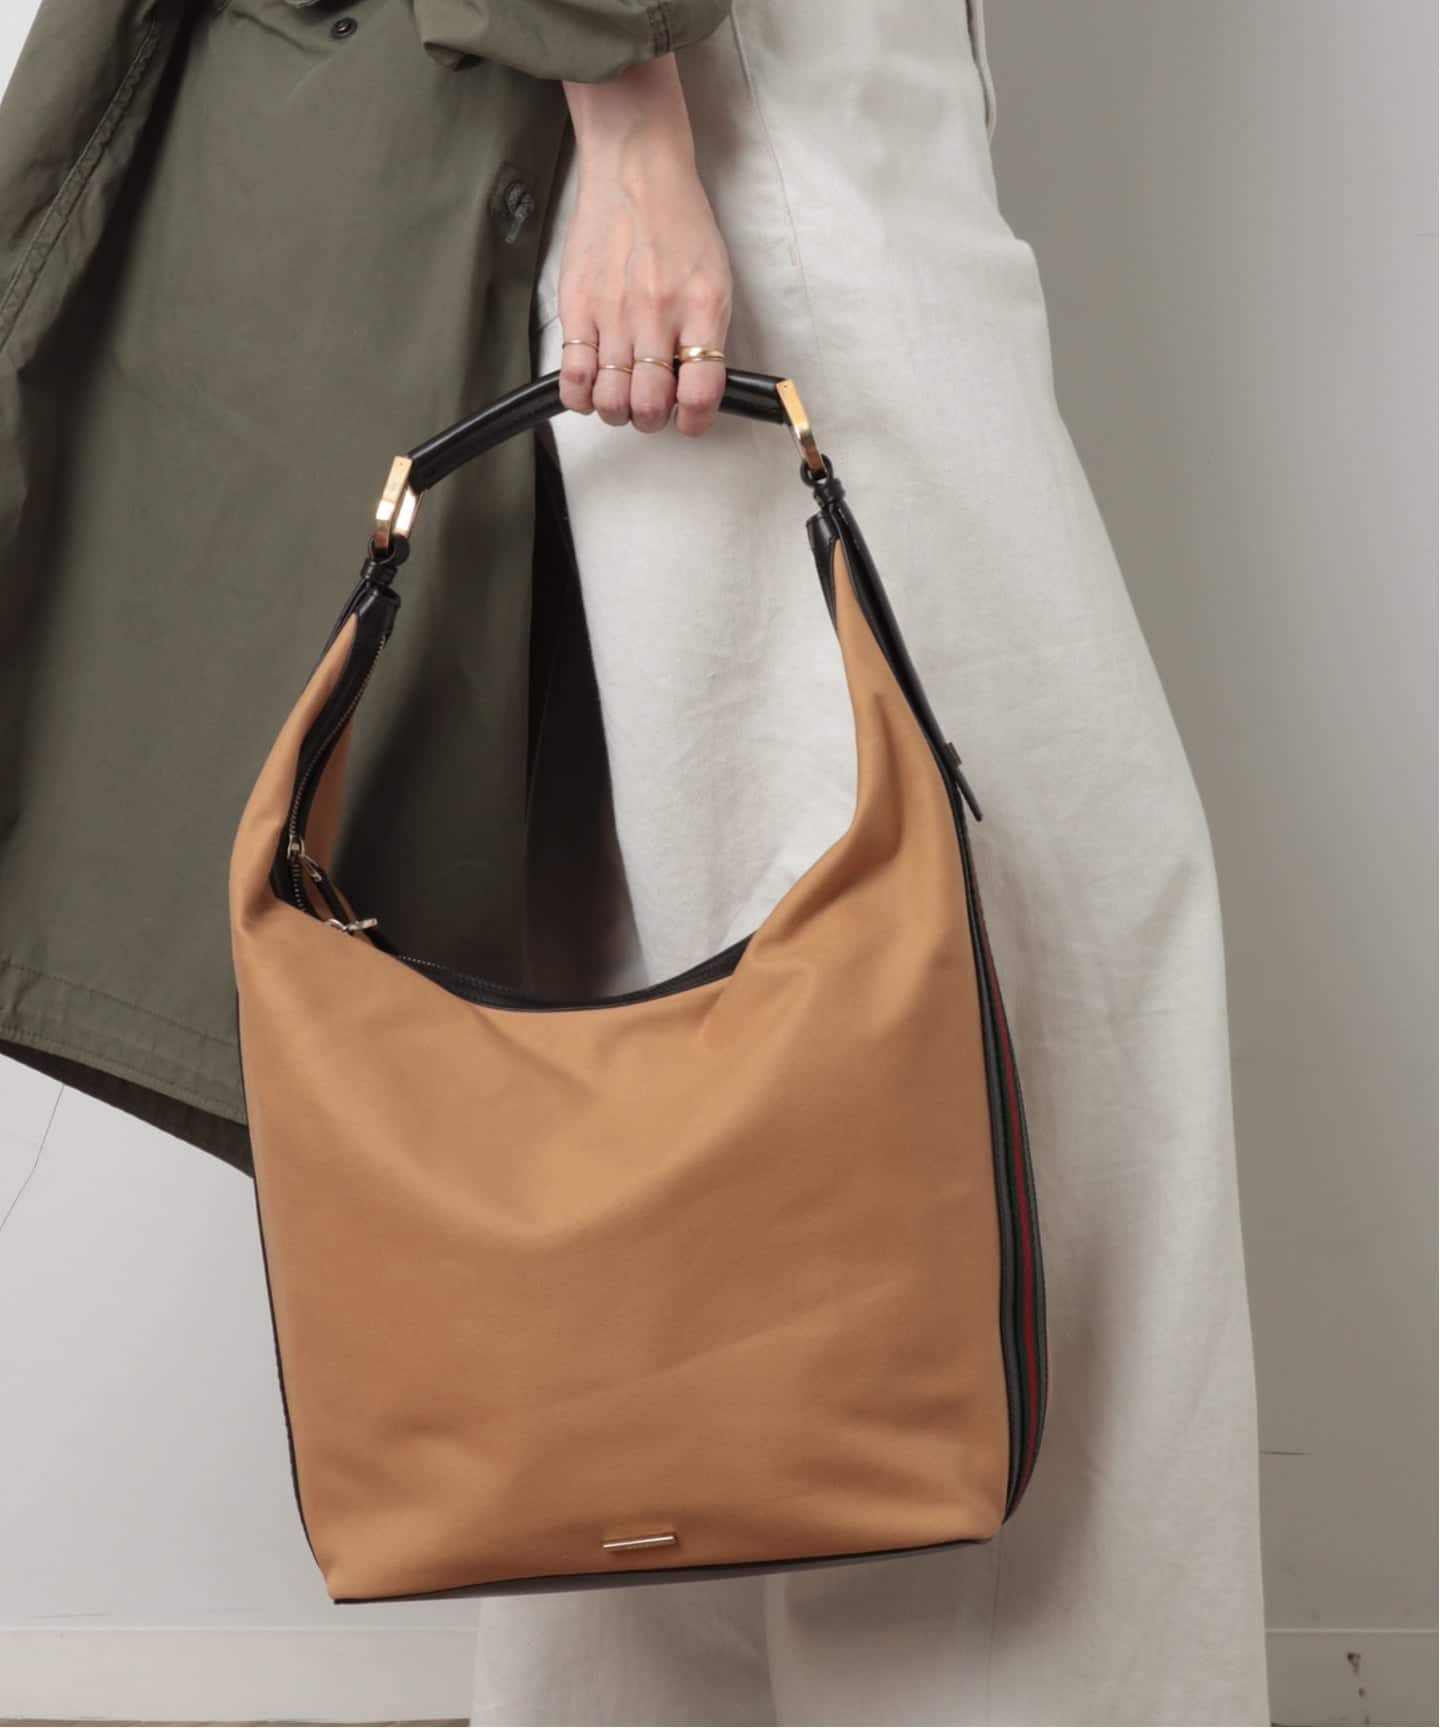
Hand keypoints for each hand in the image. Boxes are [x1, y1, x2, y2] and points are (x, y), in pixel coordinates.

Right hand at [559, 58, 732, 436]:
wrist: (635, 170)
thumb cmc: (679, 223)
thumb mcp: (714, 278)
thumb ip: (705, 335)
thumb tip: (691, 387)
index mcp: (701, 308)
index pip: (699, 394)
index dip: (694, 422)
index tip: (689, 420)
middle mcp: (656, 315)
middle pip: (648, 407)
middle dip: (651, 418)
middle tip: (651, 404)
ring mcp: (613, 313)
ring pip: (610, 400)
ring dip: (617, 410)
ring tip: (621, 393)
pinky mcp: (576, 308)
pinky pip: (572, 378)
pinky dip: (581, 398)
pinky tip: (591, 386)